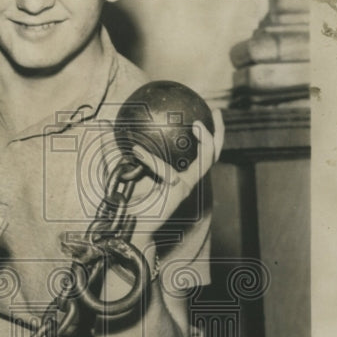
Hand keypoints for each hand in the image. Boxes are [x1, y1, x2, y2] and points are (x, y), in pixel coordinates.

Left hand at [128, 107, 223, 235]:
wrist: (133, 225)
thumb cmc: (133, 202)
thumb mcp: (132, 173)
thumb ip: (132, 155)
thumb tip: (117, 131)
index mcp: (182, 177)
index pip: (201, 155)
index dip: (206, 136)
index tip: (201, 116)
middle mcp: (188, 181)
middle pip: (213, 156)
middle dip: (219, 133)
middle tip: (216, 111)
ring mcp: (186, 187)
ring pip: (205, 161)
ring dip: (207, 141)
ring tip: (198, 124)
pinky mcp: (177, 192)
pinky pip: (166, 171)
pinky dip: (151, 161)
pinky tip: (137, 151)